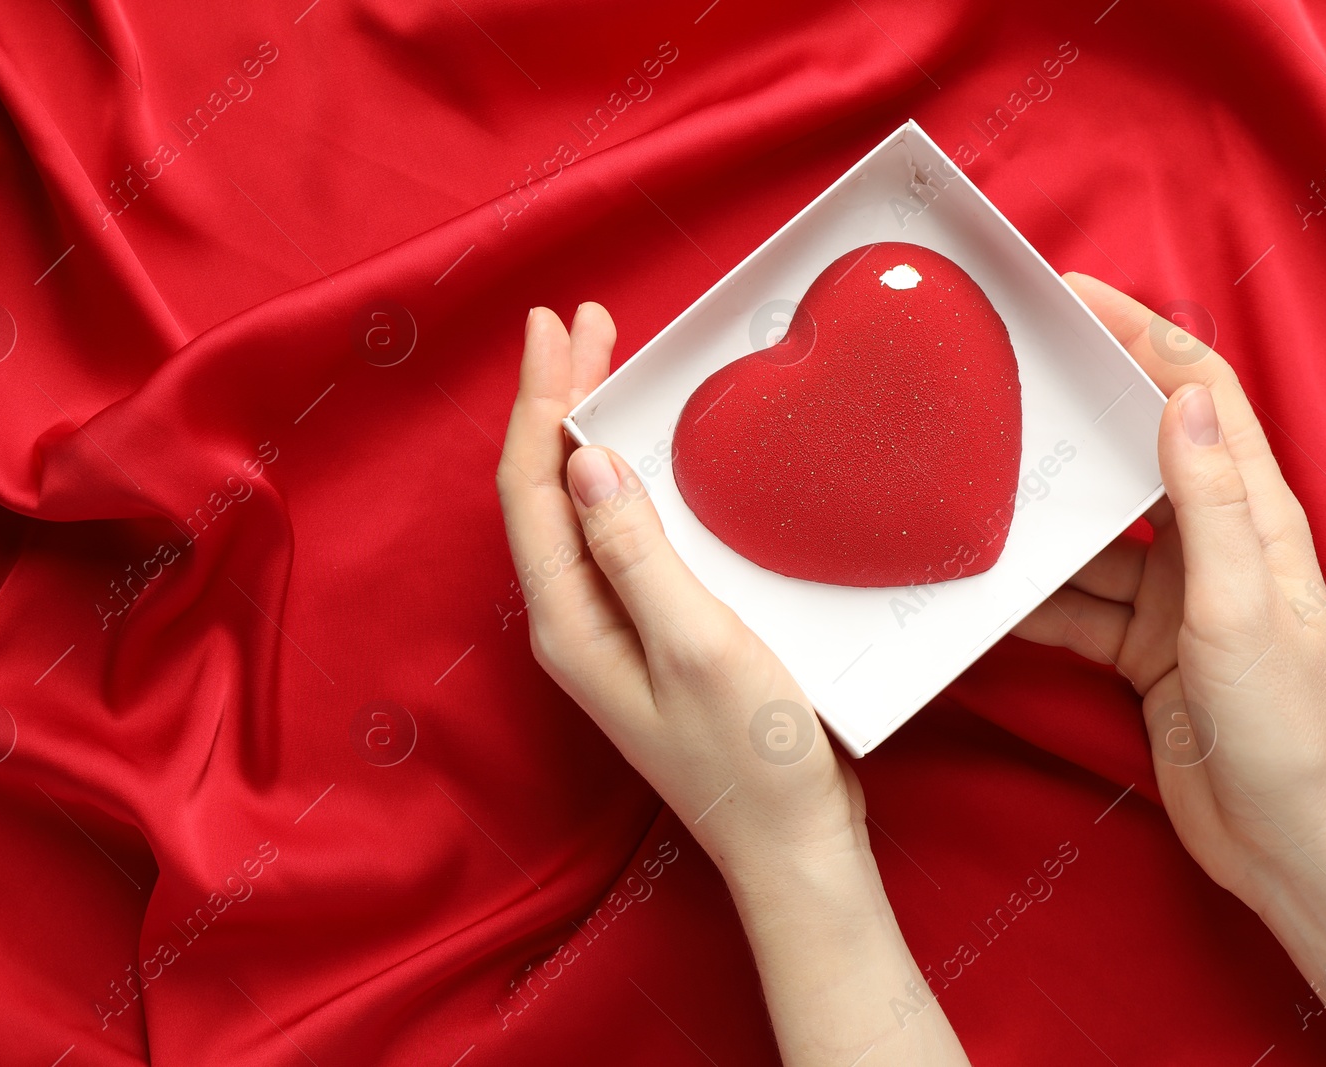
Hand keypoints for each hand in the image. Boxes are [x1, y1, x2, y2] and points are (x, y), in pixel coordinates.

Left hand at [495, 304, 858, 875]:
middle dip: (557, 401)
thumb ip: (638, 553)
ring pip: (580, 508)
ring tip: (606, 362)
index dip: (539, 402)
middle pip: (547, 491)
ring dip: (588, 432)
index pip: (532, 490)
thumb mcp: (698, 645)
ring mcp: (610, 629)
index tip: (555, 327)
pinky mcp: (650, 633)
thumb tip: (586, 461)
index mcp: (569, 622)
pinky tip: (650, 452)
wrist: (793, 845)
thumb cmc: (753, 756)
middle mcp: (575, 621)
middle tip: (583, 323)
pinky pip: (619, 535)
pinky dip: (627, 477)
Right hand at [1016, 274, 1325, 1058]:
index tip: (1075, 297)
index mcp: (1255, 516)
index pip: (1199, 394)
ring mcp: (1173, 597)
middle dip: (1074, 417)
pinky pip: (1071, 605)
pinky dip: (1029, 600)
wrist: (1287, 847)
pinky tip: (982, 593)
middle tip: (998, 381)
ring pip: (1090, 537)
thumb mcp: (1242, 608)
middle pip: (1133, 454)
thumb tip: (1181, 397)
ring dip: (1038, 520)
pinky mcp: (1139, 648)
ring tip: (968, 490)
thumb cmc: (1284, 727)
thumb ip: (1212, 505)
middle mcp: (1212, 543)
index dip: (1143, 335)